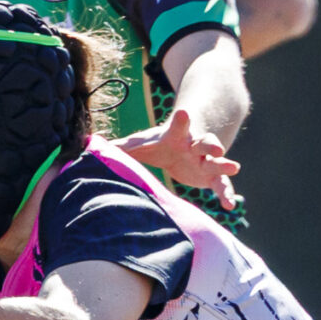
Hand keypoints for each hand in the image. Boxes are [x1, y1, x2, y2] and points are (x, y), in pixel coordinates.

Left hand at [116, 105, 240, 208]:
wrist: (182, 146)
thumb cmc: (157, 145)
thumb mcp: (139, 144)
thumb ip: (118, 147)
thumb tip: (87, 143)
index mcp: (177, 136)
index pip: (179, 127)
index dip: (181, 121)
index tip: (184, 114)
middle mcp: (194, 146)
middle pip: (205, 143)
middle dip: (212, 145)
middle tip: (217, 148)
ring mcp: (206, 161)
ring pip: (218, 162)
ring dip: (225, 165)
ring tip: (234, 168)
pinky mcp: (211, 178)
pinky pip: (222, 186)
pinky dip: (227, 194)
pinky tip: (230, 206)